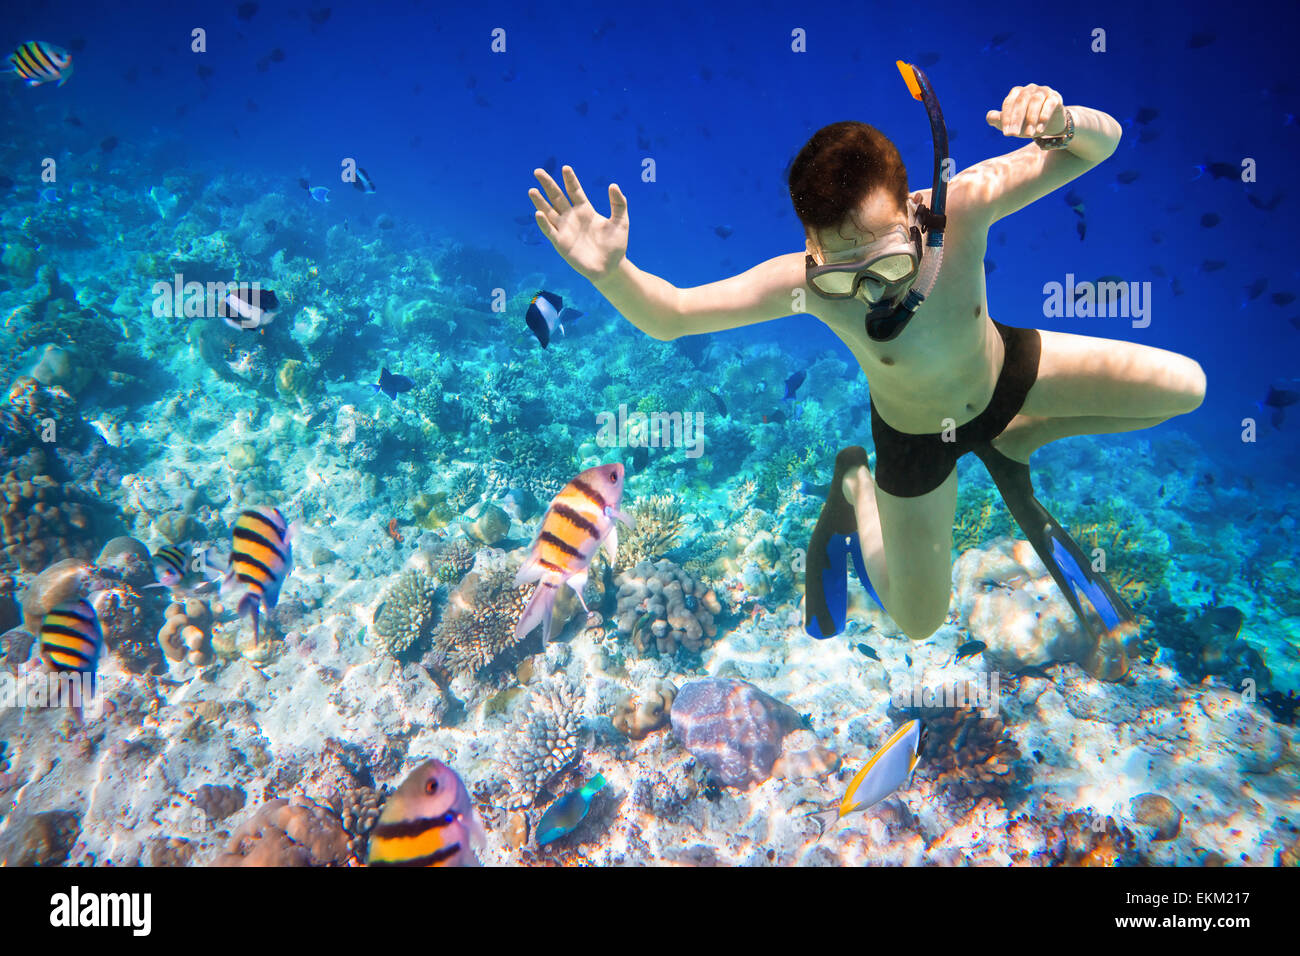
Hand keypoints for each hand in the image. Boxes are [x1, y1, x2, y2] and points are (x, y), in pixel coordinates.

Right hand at [528, 165, 628, 280]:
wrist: (610, 268)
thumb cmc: (615, 245)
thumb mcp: (621, 222)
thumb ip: (618, 204)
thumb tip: (613, 185)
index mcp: (585, 210)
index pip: (575, 191)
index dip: (570, 180)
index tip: (566, 168)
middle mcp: (572, 217)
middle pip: (557, 197)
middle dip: (548, 185)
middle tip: (538, 171)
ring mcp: (565, 230)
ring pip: (549, 212)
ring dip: (540, 202)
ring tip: (532, 190)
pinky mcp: (561, 243)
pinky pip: (550, 231)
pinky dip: (543, 223)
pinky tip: (538, 213)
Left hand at [985, 84, 1065, 137]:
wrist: (1049, 125)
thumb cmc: (1026, 123)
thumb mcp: (1011, 124)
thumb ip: (999, 120)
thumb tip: (990, 116)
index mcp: (1017, 93)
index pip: (1009, 103)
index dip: (1006, 118)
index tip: (1006, 133)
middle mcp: (1030, 89)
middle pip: (1021, 101)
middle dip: (1016, 119)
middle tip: (1014, 135)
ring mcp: (1043, 91)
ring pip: (1035, 101)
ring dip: (1031, 119)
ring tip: (1028, 134)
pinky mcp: (1055, 98)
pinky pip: (1050, 104)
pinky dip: (1044, 116)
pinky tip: (1040, 130)